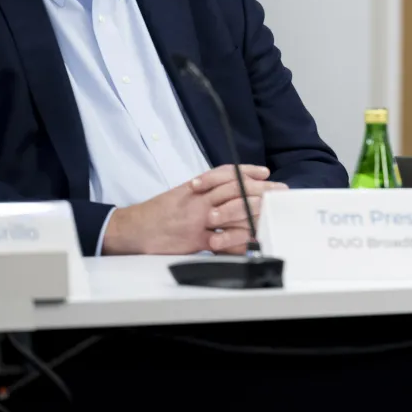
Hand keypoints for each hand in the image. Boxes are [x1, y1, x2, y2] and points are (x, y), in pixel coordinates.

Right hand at [101, 164, 285, 254]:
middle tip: (279, 191)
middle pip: (235, 189)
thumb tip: (226, 193)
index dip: (247, 171)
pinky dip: (238, 240)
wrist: (132, 229)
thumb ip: (202, 193)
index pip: (225, 174)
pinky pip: (222, 239)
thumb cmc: (157, 214)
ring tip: (271, 212)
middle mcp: (198, 200)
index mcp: (195, 188)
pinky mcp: (195, 240)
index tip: (265, 172)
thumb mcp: (180, 195)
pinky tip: (251, 239)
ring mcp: (198, 219)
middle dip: (260, 190)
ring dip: (254, 211)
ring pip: (232, 210)